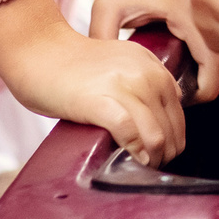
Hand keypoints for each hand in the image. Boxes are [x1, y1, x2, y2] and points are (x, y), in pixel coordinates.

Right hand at [0, 0, 185, 164]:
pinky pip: (129, 132)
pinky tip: (133, 159)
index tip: (164, 151)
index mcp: (152, 66)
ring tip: (145, 167)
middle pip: (171, 126)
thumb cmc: (75, 64)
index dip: (175, 137)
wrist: (39, 51)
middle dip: (166, 152)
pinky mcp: (99, 102)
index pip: (178, 111)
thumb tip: (166, 113)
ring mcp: (123, 87)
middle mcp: (144, 74)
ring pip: (157, 134)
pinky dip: (135, 150)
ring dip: (154, 157)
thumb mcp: (123, 62)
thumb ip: (147, 81)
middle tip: (154, 165)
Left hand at [88, 0, 218, 101]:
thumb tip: (100, 73)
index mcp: (191, 17)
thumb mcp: (110, 6)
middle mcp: (214, 17)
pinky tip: (200, 65)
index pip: (216, 68)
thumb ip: (101, 35)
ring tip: (191, 81)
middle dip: (211, 89)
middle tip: (185, 93)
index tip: (181, 97)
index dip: (203, 92)